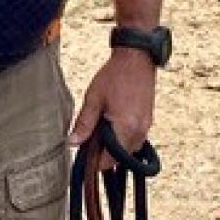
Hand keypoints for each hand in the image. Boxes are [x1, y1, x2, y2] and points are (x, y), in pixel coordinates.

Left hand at [69, 48, 157, 169]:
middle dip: (103, 152)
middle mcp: (139, 134)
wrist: (137, 59)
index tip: (83, 151)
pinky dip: (122, 138)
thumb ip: (84, 123)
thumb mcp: (93, 98)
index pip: (109, 161)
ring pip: (127, 150)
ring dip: (113, 145)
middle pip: (118, 159)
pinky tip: (112, 123)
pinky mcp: (148, 123)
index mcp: (125, 129)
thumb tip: (72, 143)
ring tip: (100, 126)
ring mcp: (146, 129)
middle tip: (90, 136)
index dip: (93, 160)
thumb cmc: (114, 76)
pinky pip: (133, 140)